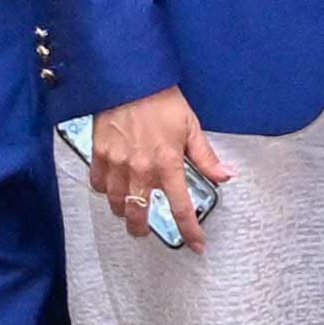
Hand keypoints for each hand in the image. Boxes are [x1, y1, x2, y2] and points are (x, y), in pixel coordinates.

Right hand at [83, 87, 235, 239]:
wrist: (129, 79)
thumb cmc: (161, 99)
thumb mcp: (191, 126)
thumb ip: (206, 157)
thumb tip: (225, 176)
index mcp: (168, 164)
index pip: (181, 208)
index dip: (190, 232)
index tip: (196, 245)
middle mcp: (141, 169)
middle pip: (139, 215)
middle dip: (142, 229)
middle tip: (145, 230)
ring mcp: (117, 164)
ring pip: (116, 204)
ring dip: (124, 211)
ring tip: (129, 210)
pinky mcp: (99, 154)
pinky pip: (98, 184)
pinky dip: (105, 191)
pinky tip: (112, 187)